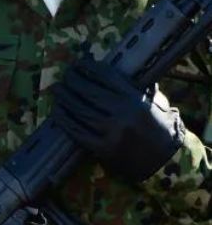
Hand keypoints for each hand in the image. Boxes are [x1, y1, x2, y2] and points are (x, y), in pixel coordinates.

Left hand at [50, 57, 183, 183]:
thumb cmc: (160, 127)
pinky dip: (64, 119)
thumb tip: (117, 68)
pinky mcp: (102, 149)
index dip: (89, 68)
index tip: (79, 64)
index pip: (106, 77)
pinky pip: (77, 131)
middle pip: (89, 92)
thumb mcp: (155, 102)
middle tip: (65, 76)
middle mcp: (123, 114)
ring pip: (80, 110)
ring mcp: (111, 133)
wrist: (168, 160)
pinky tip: (57, 111)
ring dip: (64, 98)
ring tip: (57, 90)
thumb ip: (138, 86)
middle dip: (73, 81)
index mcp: (135, 100)